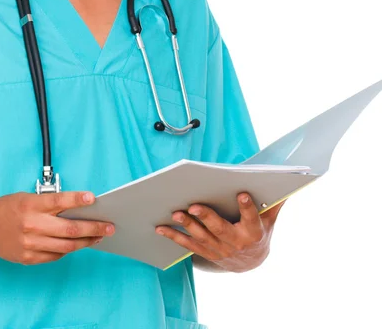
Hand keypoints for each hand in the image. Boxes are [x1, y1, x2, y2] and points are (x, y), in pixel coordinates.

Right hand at [0, 191, 114, 264]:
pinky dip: (68, 250)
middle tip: (108, 226)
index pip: (59, 201)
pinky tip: (77, 245)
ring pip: (66, 246)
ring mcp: (30, 244)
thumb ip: (49, 203)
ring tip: (98, 236)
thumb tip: (76, 208)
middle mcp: (32, 225)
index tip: (93, 198)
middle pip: (69, 229)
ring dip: (86, 242)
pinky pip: (55, 256)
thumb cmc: (6, 208)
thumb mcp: (27, 197)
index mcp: (31, 205)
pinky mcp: (28, 258)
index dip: (77, 200)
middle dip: (93, 228)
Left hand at [155, 193, 285, 272]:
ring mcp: (220, 250)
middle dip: (206, 217)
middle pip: (220, 229)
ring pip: (201, 237)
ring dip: (187, 226)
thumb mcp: (270, 219)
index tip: (241, 193)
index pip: (252, 218)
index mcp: (254, 232)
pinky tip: (161, 228)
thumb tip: (286, 184)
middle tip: (193, 206)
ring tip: (174, 214)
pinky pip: (189, 245)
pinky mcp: (207, 253)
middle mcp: (236, 243)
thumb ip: (274, 203)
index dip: (247, 207)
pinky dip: (174, 237)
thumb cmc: (260, 232)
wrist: (252, 263)